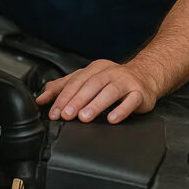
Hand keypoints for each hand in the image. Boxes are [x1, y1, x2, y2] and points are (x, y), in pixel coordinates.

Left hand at [35, 59, 160, 123]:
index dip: (64, 97)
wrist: (146, 76)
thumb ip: (64, 87)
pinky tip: (111, 119)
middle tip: (66, 115)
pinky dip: (121, 110)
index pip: (77, 81)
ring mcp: (126, 82)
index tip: (54, 112)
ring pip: (110, 92)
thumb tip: (42, 97)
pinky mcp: (140, 93)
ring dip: (96, 105)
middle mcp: (111, 73)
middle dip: (77, 101)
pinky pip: (131, 101)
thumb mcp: (88, 80)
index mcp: (96, 69)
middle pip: (92, 85)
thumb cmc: (114, 80)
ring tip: (84, 117)